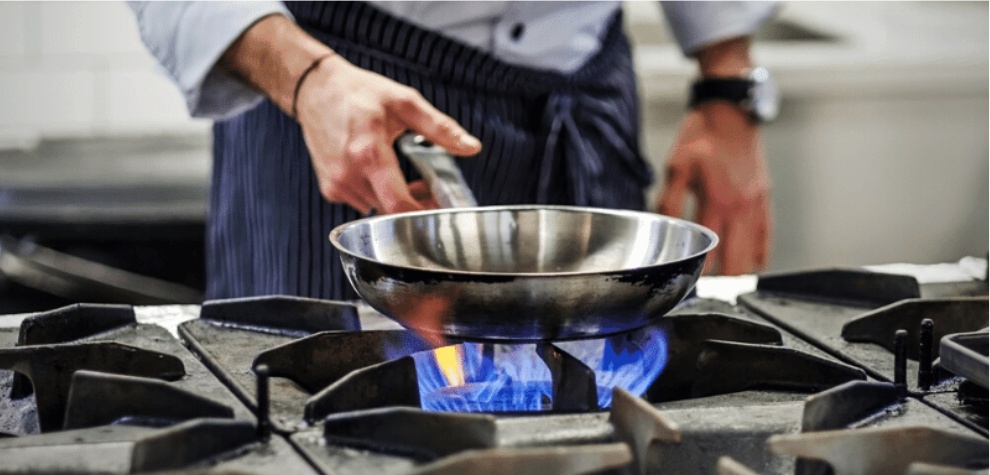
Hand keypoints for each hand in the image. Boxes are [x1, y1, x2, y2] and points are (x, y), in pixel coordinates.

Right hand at [220, 15, 479, 214]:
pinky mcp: (330, 189)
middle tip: (428, 186)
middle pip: (391, 211)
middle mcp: (348, 174)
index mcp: (368, 152)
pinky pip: (362, 203)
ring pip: (377, 210)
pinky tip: (381, 175)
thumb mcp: (405, 102)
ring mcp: (336, 184)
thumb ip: (440, 128)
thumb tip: (472, 147)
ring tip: (404, 176)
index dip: (423, 215)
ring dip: (395, 201)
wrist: (315, 90)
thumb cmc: (359, 93)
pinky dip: (377, 196)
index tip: (440, 209)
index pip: (397, 205)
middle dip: (415, 205)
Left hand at [655, 102, 771, 274]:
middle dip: (721, 281)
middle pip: (737, 264)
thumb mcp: (676, 165)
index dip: (700, 272)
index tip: (690, 282)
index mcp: (717, 201)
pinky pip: (765, 238)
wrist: (731, 114)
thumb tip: (660, 227)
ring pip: (753, 255)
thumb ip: (668, 200)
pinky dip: (756, 255)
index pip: (711, 252)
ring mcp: (756, 206)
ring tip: (722, 280)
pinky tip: (746, 263)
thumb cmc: (702, 136)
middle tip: (706, 287)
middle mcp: (741, 208)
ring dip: (738, 270)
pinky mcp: (765, 200)